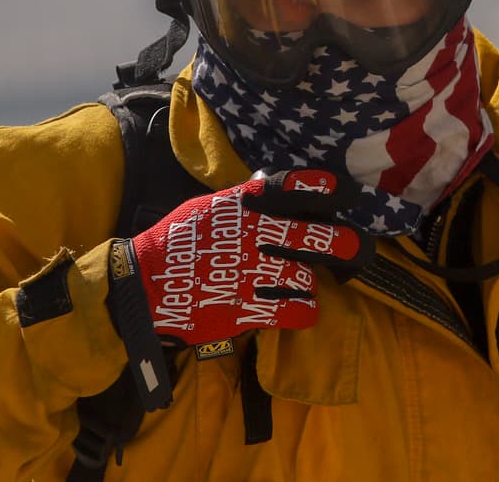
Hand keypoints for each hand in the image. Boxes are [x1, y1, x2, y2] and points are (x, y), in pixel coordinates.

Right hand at [116, 169, 373, 347]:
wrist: (144, 286)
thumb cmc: (174, 242)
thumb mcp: (207, 207)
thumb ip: (243, 200)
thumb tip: (268, 186)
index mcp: (246, 205)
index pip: (302, 187)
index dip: (328, 190)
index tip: (341, 195)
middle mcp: (256, 235)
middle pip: (322, 239)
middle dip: (346, 244)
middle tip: (354, 249)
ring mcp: (254, 274)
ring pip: (309, 278)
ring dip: (309, 282)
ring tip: (300, 283)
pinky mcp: (249, 310)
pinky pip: (298, 311)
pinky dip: (303, 310)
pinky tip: (296, 307)